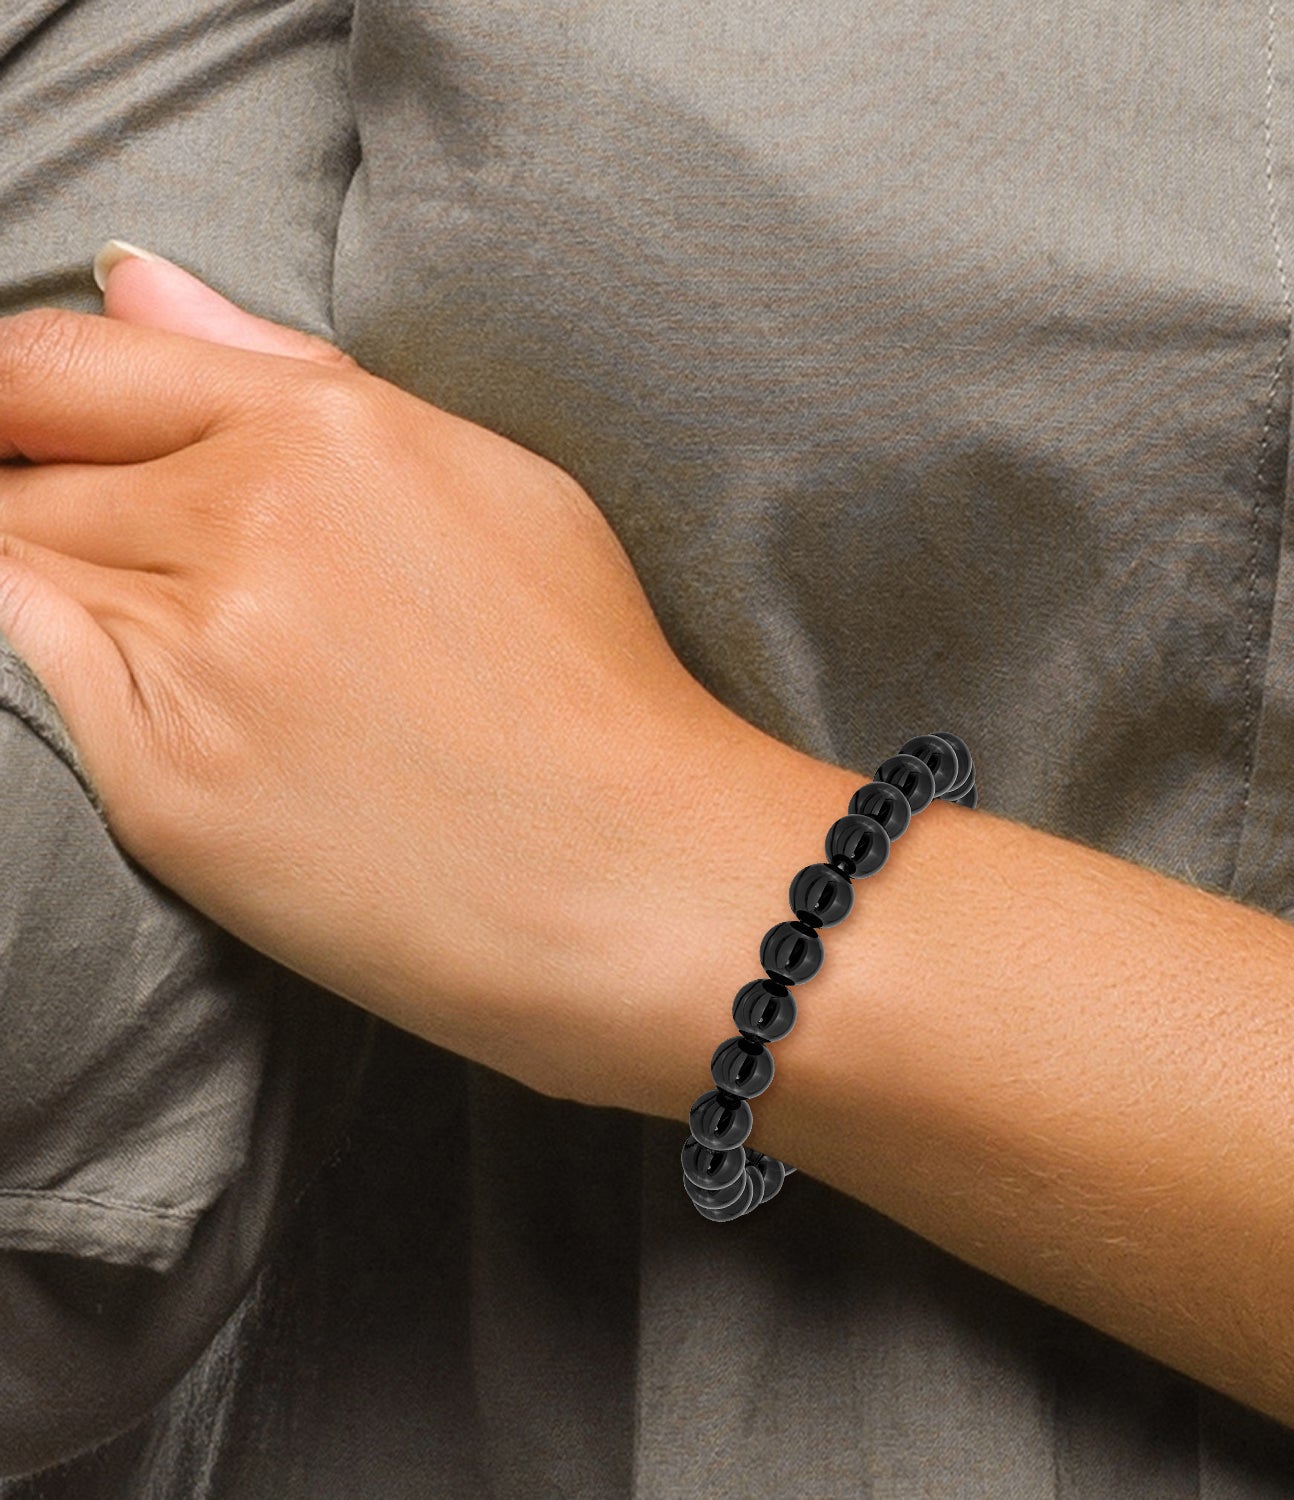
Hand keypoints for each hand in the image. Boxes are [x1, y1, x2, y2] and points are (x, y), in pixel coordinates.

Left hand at [0, 249, 754, 1105]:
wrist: (640, 880)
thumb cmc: (594, 688)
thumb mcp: (492, 486)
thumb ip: (293, 375)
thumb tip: (137, 283)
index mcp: (332, 433)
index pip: (67, 365)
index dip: (18, 400)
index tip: (31, 440)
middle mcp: (250, 521)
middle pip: (25, 469)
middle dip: (40, 502)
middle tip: (151, 581)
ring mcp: (199, 654)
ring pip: (15, 570)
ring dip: (59, 594)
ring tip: (194, 657)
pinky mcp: (165, 786)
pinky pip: (31, 683)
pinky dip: (55, 674)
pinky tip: (169, 708)